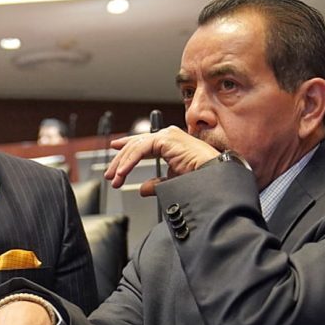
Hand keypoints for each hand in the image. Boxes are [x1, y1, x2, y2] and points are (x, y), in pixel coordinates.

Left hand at [105, 126, 219, 194]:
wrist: (214, 176)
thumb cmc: (201, 178)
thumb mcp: (172, 182)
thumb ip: (156, 183)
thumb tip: (143, 188)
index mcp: (171, 143)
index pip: (143, 142)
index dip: (127, 146)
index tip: (115, 148)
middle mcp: (169, 136)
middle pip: (136, 144)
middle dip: (120, 160)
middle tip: (110, 175)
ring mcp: (168, 135)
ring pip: (136, 146)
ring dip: (122, 164)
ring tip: (115, 179)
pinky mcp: (166, 139)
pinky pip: (140, 149)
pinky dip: (129, 162)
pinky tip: (123, 173)